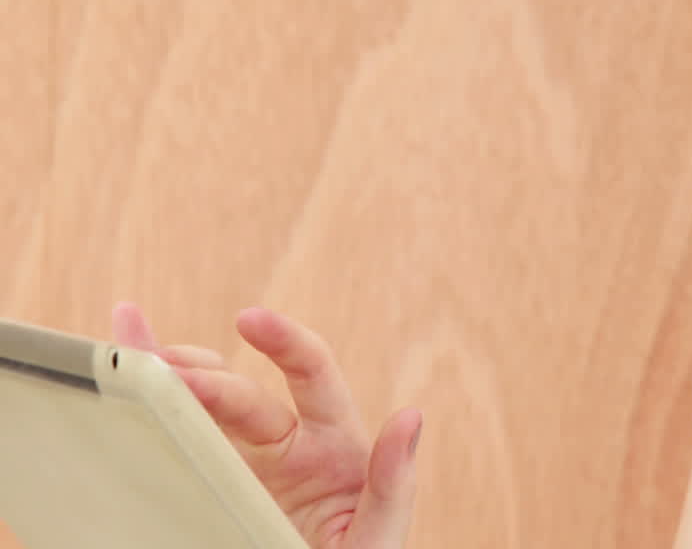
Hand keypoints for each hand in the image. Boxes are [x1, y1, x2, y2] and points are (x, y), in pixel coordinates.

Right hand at [112, 303, 421, 548]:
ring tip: (132, 355)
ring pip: (202, 400)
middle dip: (204, 378)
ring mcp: (243, 460)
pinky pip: (176, 429)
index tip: (249, 321)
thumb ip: (392, 482)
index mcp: (333, 444)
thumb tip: (410, 417)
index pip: (313, 373)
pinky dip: (150, 391)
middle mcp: (286, 442)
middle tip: (163, 375)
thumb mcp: (380, 534)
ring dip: (167, 371)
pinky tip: (123, 344)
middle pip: (240, 394)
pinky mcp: (208, 482)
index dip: (285, 341)